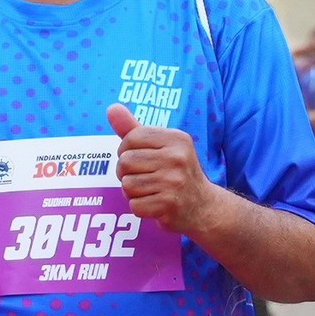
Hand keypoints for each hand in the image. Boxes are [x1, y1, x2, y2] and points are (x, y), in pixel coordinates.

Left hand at [109, 105, 216, 233]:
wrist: (203, 205)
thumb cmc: (175, 171)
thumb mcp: (160, 146)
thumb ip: (133, 129)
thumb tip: (111, 108)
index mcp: (176, 139)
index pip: (131, 138)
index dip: (126, 150)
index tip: (140, 158)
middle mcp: (177, 157)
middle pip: (124, 162)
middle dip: (126, 173)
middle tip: (145, 177)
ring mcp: (174, 182)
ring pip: (127, 185)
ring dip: (133, 192)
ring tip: (151, 190)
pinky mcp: (169, 204)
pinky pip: (134, 205)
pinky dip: (140, 207)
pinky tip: (155, 203)